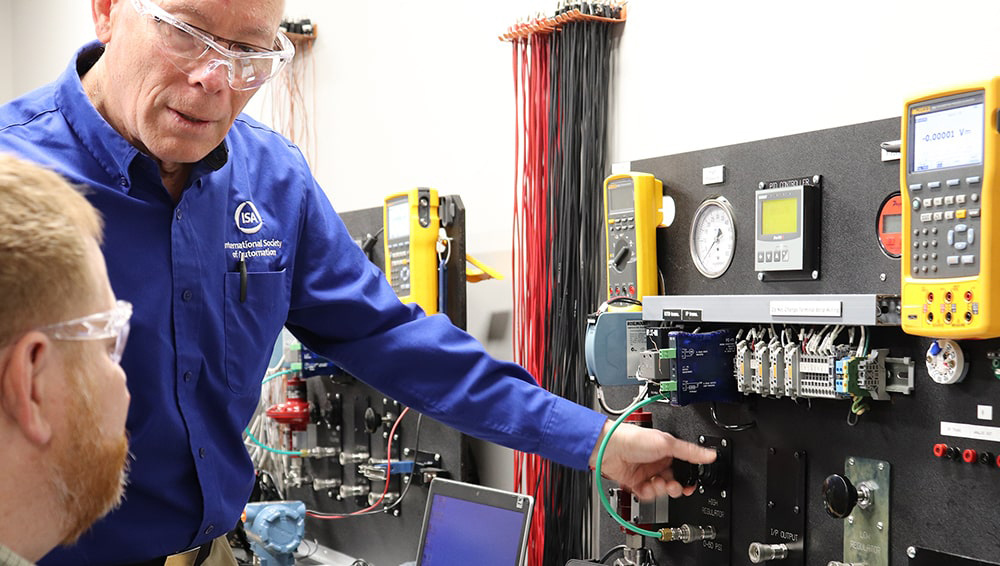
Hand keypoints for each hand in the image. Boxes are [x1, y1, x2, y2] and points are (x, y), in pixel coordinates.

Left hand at [590, 421, 716, 500]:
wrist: (609, 448)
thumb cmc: (633, 439)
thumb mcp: (667, 443)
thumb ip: (690, 452)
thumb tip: (711, 454)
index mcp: (667, 451)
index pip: (684, 467)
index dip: (688, 478)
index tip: (691, 485)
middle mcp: (657, 462)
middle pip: (673, 481)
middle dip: (674, 486)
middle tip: (673, 486)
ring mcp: (646, 473)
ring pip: (661, 490)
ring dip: (661, 490)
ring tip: (657, 484)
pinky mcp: (635, 483)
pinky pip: (647, 494)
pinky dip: (648, 493)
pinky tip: (646, 487)